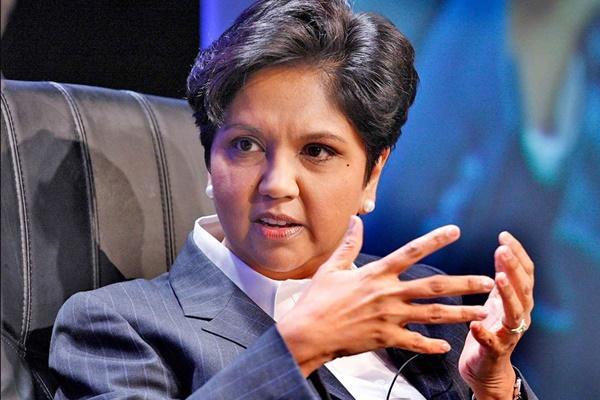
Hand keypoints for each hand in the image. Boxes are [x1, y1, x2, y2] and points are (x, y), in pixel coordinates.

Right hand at [278, 216, 495, 375]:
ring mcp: (389, 318)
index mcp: (376, 274)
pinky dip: (430, 346)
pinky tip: (445, 347)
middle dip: (464, 284)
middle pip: (433, 287)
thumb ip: (349, 244)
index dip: (434, 240)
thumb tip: (356, 220)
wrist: (308, 332)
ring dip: (460, 314)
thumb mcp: (332, 267)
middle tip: (488, 282)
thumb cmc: (317, 299)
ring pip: (432, 316)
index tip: (455, 231)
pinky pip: (414, 344)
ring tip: (483, 312)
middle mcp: (388, 294)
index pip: (411, 252)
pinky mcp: (385, 339)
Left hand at [459, 232, 534, 399]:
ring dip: (508, 295)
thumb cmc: (490, 328)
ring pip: (514, 314)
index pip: (525, 273)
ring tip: (498, 279)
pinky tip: (474, 324)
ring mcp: (509, 335)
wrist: (485, 368)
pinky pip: (491, 343)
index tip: (504, 235)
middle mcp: (519, 316)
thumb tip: (502, 249)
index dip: (517, 254)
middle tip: (501, 249)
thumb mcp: (497, 301)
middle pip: (523, 289)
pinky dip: (484, 333)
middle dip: (513, 268)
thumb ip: (501, 279)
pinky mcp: (494, 352)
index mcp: (518, 301)